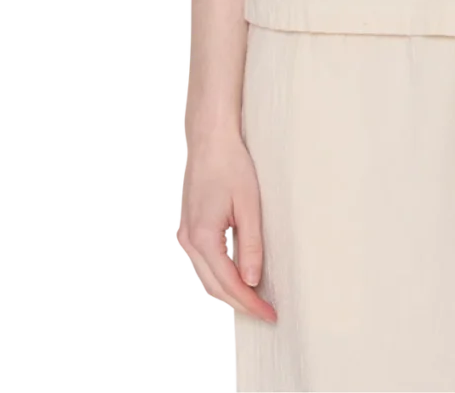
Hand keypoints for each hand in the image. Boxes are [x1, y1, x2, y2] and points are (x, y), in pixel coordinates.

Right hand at [175, 130, 277, 322]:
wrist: (210, 141)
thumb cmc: (231, 165)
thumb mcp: (249, 204)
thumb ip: (250, 244)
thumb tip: (253, 280)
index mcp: (203, 236)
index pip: (229, 282)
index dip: (250, 302)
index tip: (270, 314)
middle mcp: (188, 241)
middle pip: (214, 287)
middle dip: (241, 304)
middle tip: (267, 313)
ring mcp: (185, 236)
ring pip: (206, 278)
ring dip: (229, 292)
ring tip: (255, 301)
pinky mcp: (188, 229)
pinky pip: (202, 264)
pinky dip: (220, 276)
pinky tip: (237, 278)